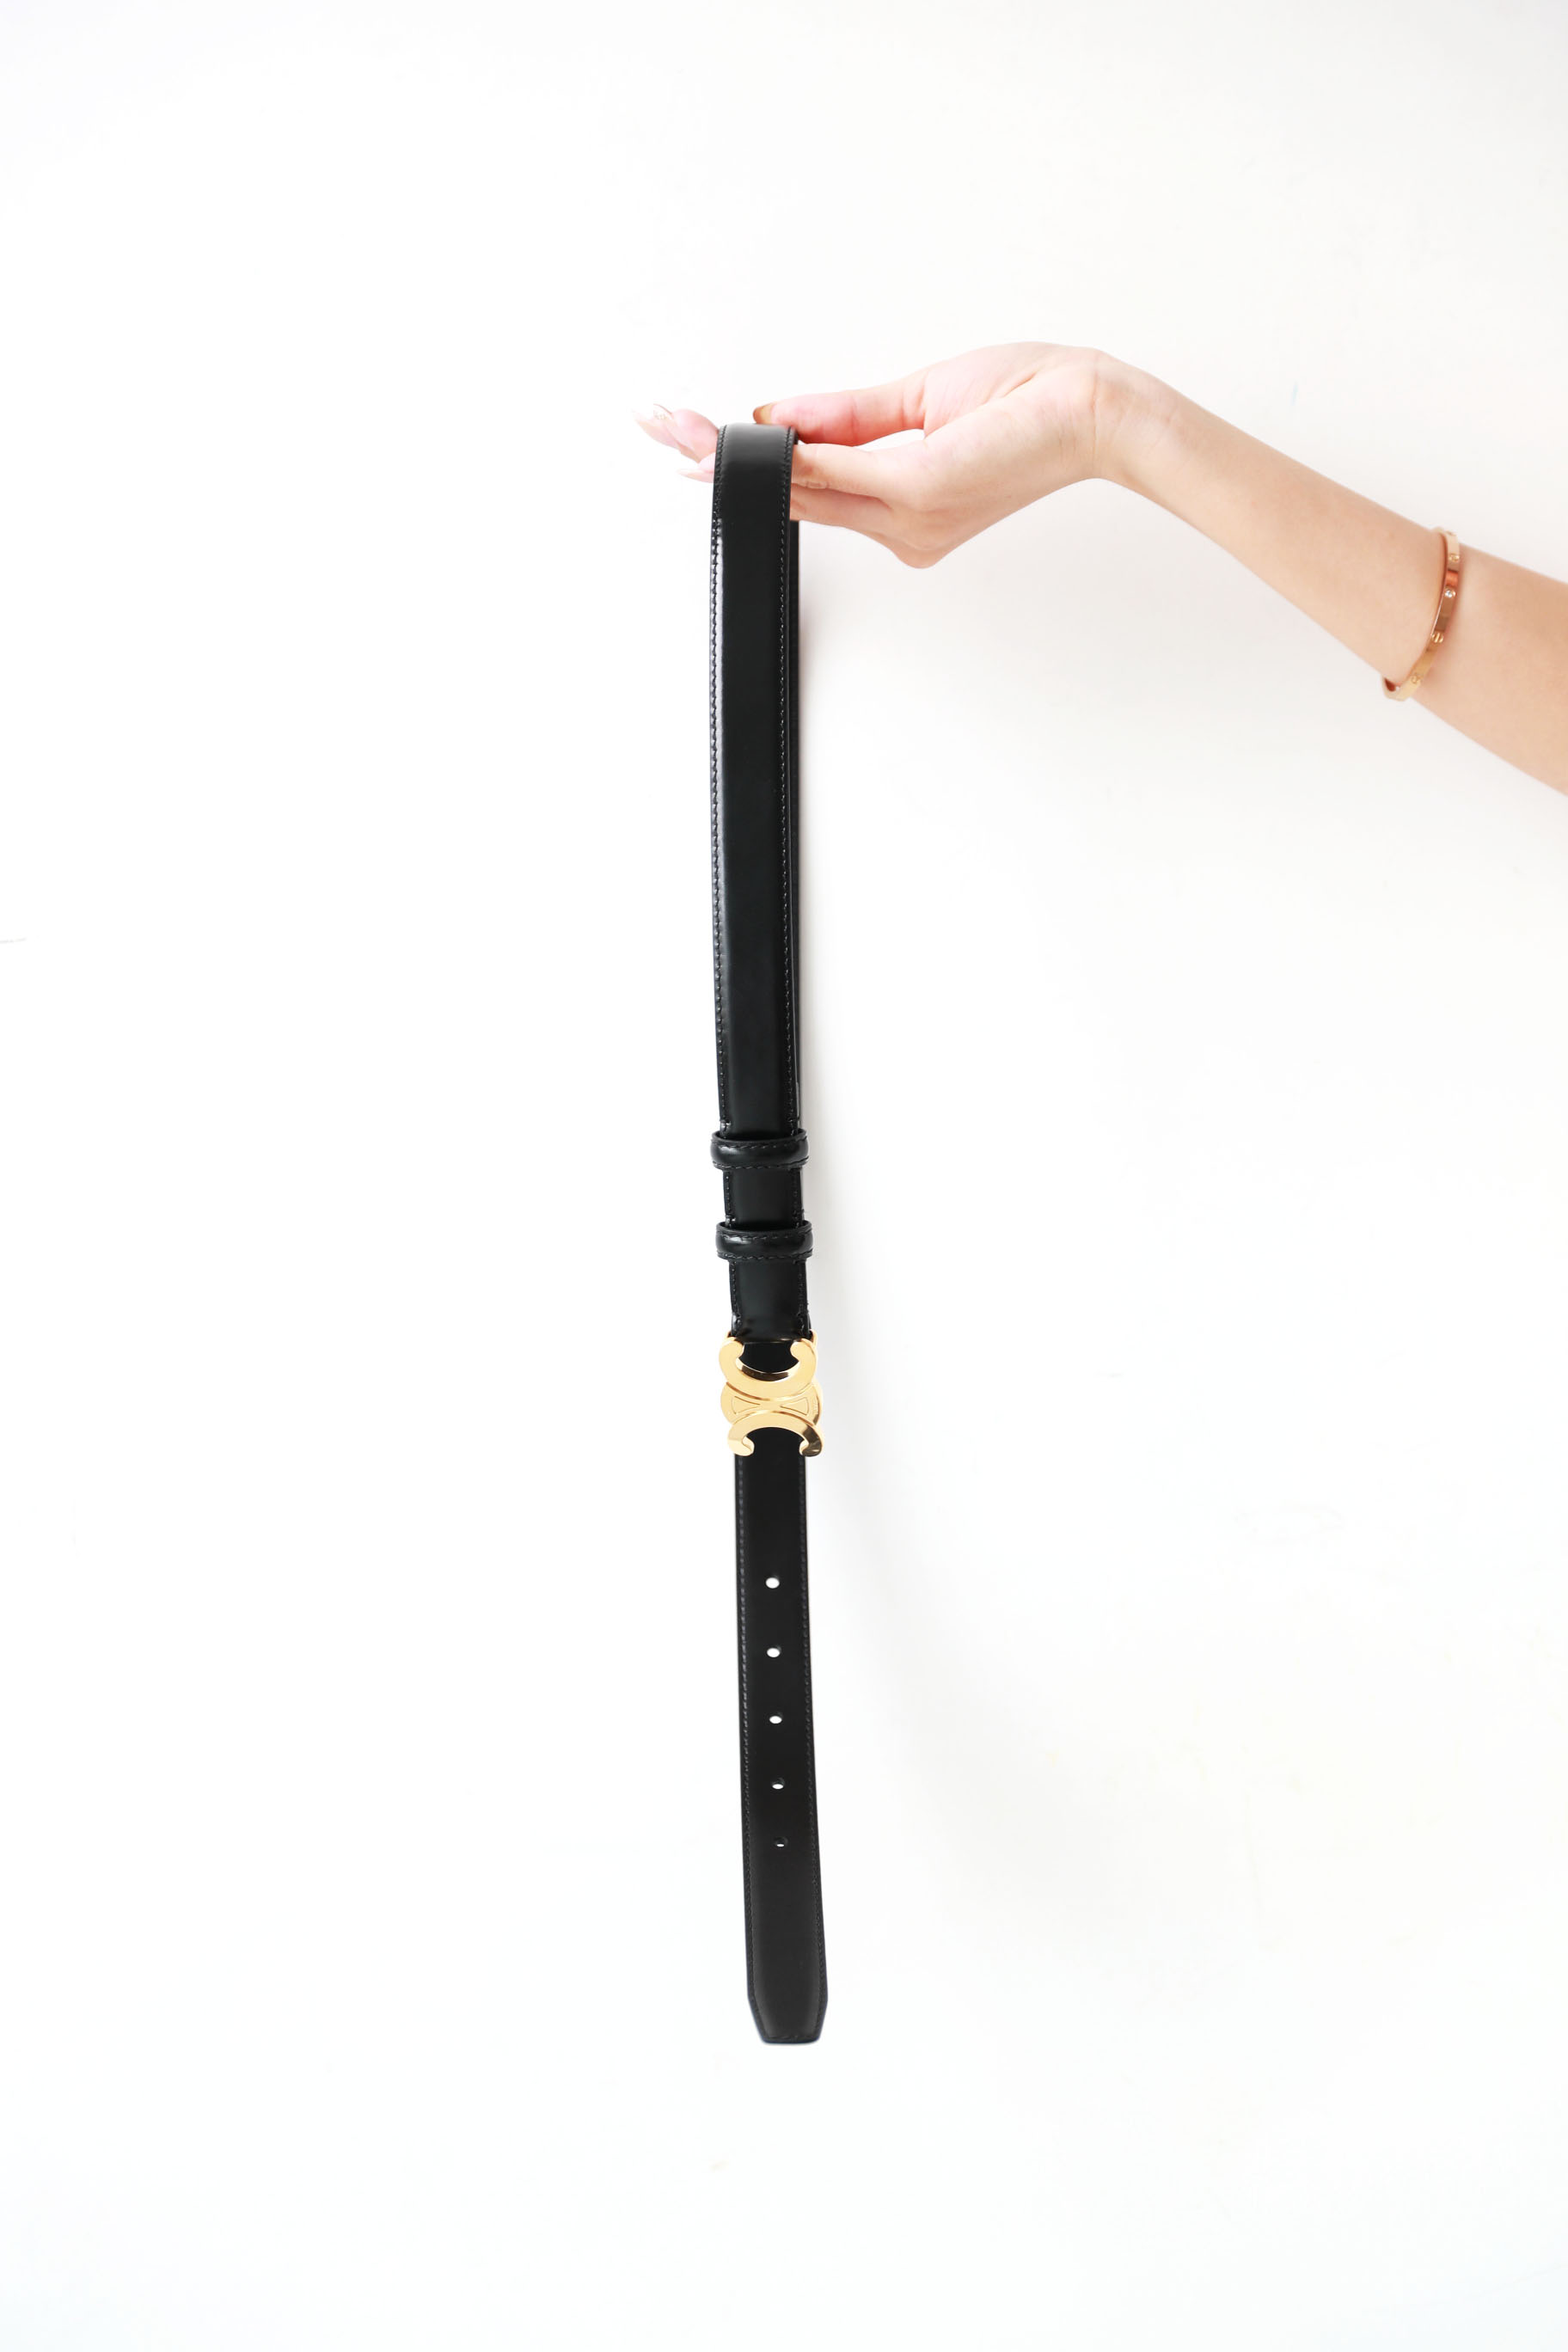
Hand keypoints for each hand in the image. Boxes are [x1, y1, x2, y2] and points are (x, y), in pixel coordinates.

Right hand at [635, 343, 1116, 566]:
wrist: (1096, 411)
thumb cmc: (1037, 404)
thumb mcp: (921, 400)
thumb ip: (845, 417)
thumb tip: (780, 418)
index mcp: (905, 508)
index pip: (810, 484)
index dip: (746, 462)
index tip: (692, 442)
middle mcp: (903, 528)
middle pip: (791, 493)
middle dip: (719, 458)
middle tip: (658, 428)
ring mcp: (909, 519)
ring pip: (804, 485)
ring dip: (735, 454)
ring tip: (680, 429)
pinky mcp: (919, 493)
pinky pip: (838, 472)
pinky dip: (787, 452)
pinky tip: (743, 435)